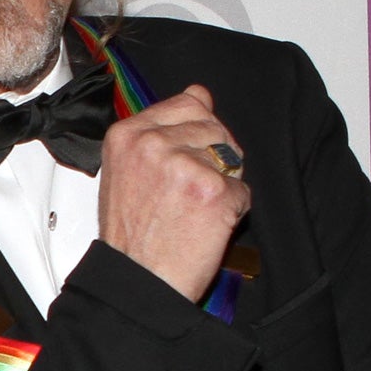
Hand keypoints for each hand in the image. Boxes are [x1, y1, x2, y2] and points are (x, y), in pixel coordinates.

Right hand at [98, 85, 249, 302]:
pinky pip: (243, 191)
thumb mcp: (128, 169)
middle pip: (214, 129)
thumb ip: (161, 128)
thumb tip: (198, 91)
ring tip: (190, 210)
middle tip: (181, 195)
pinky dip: (231, 212)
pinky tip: (203, 226)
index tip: (181, 159)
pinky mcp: (213, 190)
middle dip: (212, 158)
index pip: (187, 105)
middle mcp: (152, 144)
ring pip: (231, 158)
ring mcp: (183, 165)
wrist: (136, 279)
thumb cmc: (130, 234)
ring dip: (222, 184)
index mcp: (127, 135)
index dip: (195, 134)